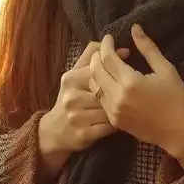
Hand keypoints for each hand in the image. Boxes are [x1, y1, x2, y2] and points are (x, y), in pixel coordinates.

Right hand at [38, 41, 129, 177]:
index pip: (100, 70)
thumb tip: (124, 49)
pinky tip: (119, 120)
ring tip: (124, 107)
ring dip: (119, 109)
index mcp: (71, 78)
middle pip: (107, 90)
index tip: (126, 74)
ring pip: (110, 109)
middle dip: (118, 92)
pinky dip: (117, 123)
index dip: (116, 72)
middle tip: (127, 94)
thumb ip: (95, 56)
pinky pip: (109, 127)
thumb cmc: (72, 97)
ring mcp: (77, 117)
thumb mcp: (77, 73)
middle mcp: (72, 97)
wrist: (55, 131)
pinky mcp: (84, 135)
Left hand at [89, 25, 183, 167]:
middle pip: (95, 70)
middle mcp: (117, 97)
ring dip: (97, 71)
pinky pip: (100, 98)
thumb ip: (147, 48)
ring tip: (107, 63)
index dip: (106, 44)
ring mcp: (114, 111)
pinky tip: (111, 80)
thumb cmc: (176, 99)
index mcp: (130, 82)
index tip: (109, 37)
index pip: (107, 58)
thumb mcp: (166, 69)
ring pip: (94, 85)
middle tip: (106, 48)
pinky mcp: (114, 120)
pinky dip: (101, 86)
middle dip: (97, 56)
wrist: (179, 133)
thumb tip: (135, 27)